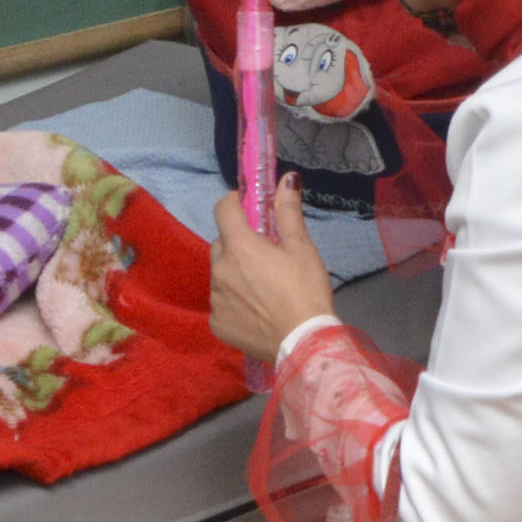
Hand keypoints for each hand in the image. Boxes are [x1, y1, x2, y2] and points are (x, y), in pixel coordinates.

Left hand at [210, 179, 335, 360]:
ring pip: (220, 275)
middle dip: (238, 243)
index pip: (222, 210)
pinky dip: (233, 301)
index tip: (248, 207)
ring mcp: (215, 299)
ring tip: (262, 288)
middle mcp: (219, 270)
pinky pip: (221, 302)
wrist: (304, 342)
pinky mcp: (217, 323)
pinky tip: (255, 310)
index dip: (234, 203)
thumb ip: (288, 212)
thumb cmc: (305, 290)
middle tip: (264, 255)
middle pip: (222, 245)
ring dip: (234, 273)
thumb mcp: (301, 248)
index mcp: (239, 247)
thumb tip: (286, 179)